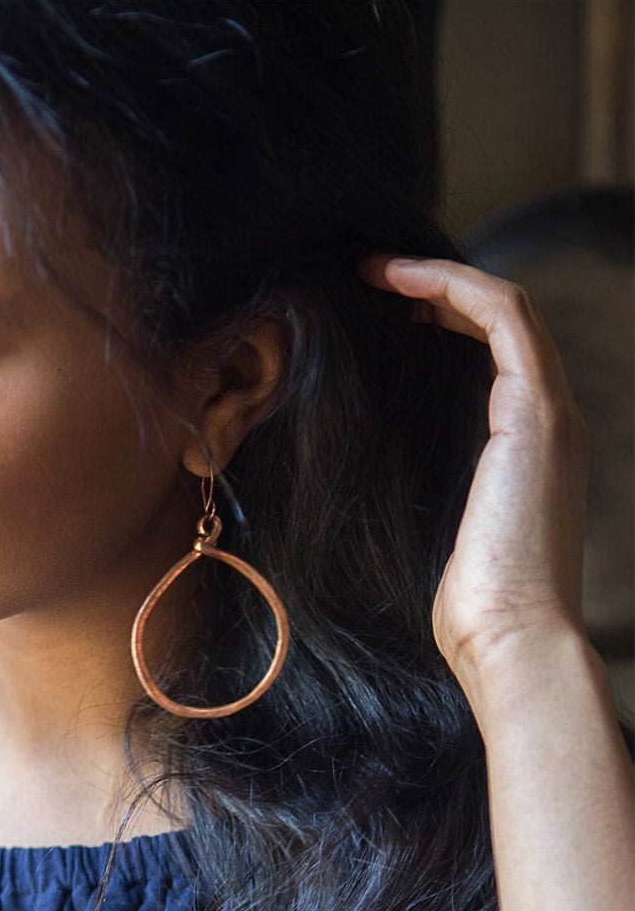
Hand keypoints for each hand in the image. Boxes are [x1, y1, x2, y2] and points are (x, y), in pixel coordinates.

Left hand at [359, 256, 589, 685]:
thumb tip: (360, 451)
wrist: (508, 639)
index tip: (370, 310)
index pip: (484, 352)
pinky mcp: (539, 414)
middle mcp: (544, 418)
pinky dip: (451, 287)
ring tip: (372, 271)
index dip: (431, 318)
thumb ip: (416, 474)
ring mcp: (548, 413)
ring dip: (436, 279)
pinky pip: (504, 318)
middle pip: (494, 323)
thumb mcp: (427, 518)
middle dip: (430, 292)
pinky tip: (395, 279)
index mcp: (520, 444)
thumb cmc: (463, 598)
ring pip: (503, 308)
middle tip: (364, 282)